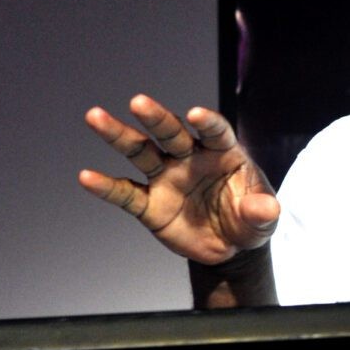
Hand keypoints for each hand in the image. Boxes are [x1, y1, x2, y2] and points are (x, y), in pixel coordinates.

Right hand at [78, 95, 279, 264]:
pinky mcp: (149, 204)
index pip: (215, 132)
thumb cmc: (248, 221)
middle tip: (138, 101)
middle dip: (156, 117)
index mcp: (222, 153)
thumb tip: (263, 208)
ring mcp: (166, 178)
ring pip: (140, 151)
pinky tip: (86, 177)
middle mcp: (190, 158)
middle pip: (171, 133)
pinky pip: (125, 193)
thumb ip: (262, 212)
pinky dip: (106, 186)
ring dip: (119, 135)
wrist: (229, 247)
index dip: (207, 122)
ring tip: (95, 116)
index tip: (195, 114)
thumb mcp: (263, 221)